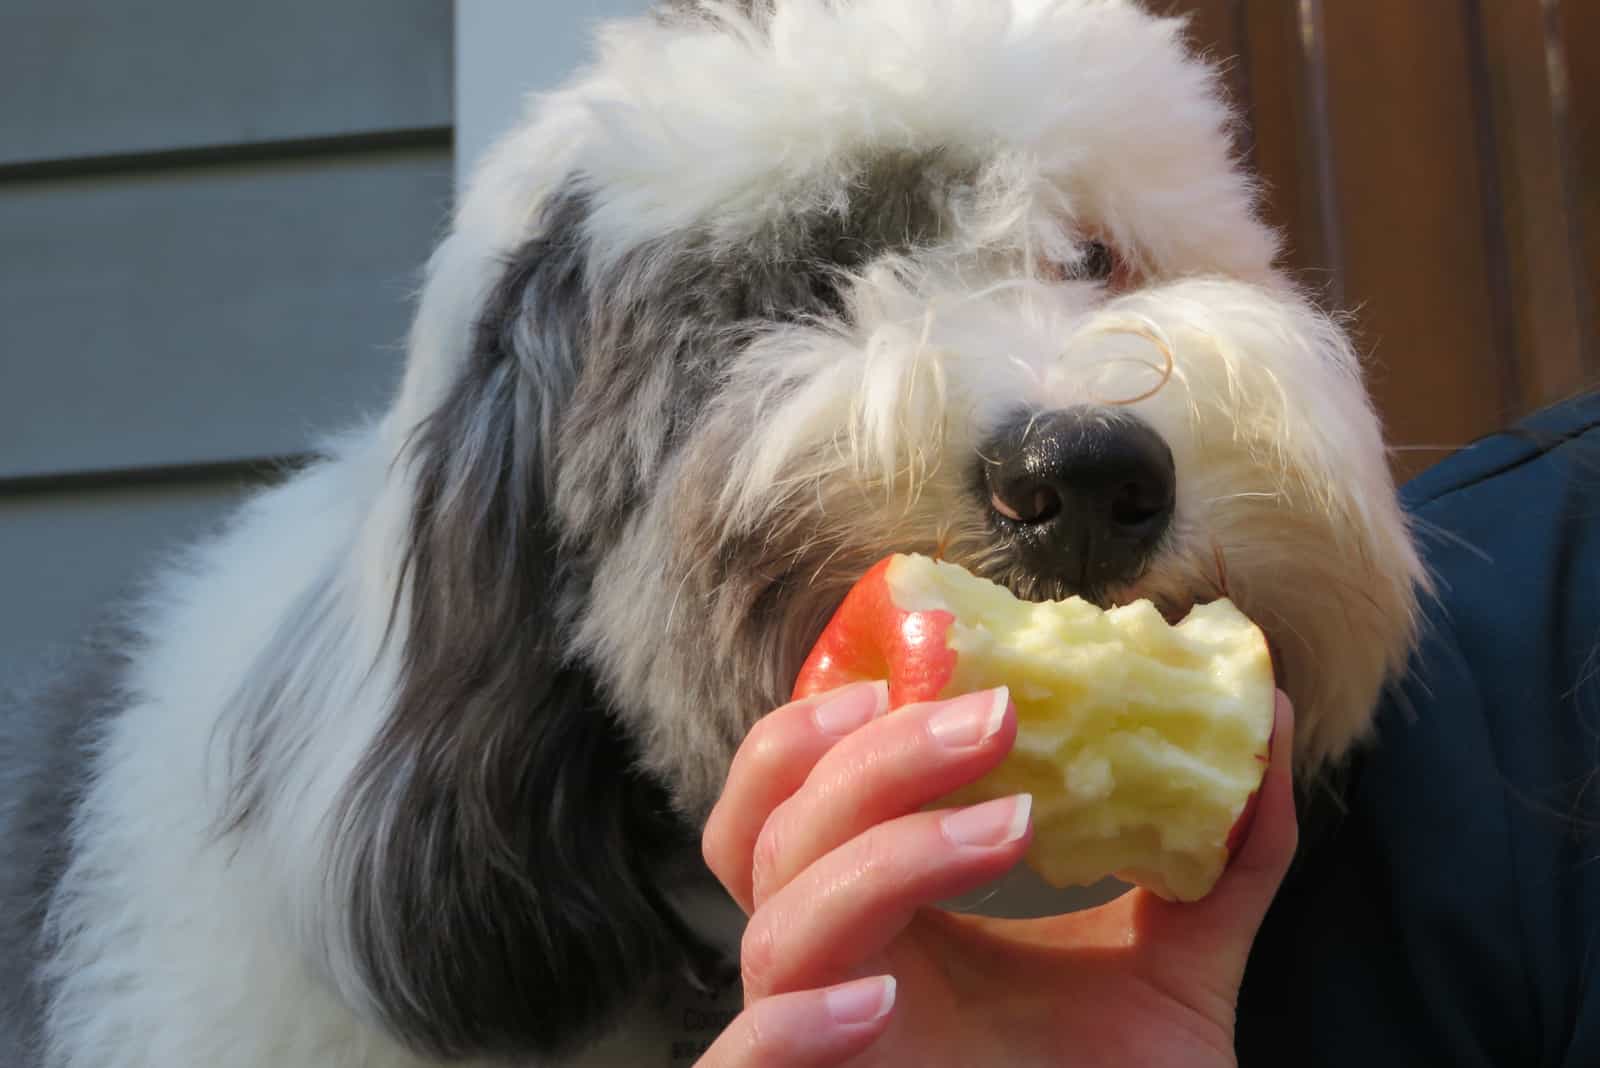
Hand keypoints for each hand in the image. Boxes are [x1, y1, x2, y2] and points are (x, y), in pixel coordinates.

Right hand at [695, 681, 1296, 1066]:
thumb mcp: (1178, 968)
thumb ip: (1219, 860)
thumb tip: (1273, 718)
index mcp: (887, 911)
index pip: (803, 788)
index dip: (838, 714)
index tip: (948, 657)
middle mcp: (833, 963)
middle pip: (774, 829)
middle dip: (872, 755)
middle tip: (995, 716)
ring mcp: (816, 1042)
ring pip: (772, 925)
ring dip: (879, 854)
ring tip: (1009, 826)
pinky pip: (741, 1063)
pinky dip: (792, 1023)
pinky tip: (880, 1001)